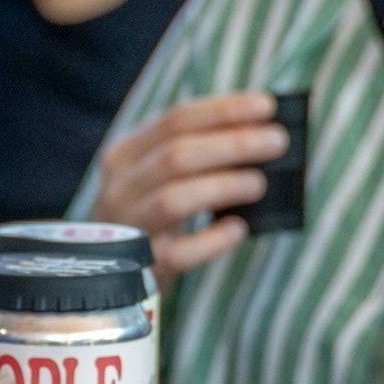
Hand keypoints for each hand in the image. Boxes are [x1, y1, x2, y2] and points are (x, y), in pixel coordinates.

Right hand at [85, 91, 289, 276]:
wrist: (105, 277)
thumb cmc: (146, 216)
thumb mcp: (152, 177)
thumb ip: (192, 153)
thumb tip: (259, 134)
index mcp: (123, 156)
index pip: (175, 120)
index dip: (223, 110)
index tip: (267, 106)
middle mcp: (119, 189)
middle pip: (177, 155)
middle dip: (233, 144)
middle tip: (278, 142)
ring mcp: (127, 230)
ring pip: (175, 199)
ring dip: (225, 186)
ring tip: (259, 184)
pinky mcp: (141, 270)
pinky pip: (181, 253)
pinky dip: (214, 239)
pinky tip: (239, 229)